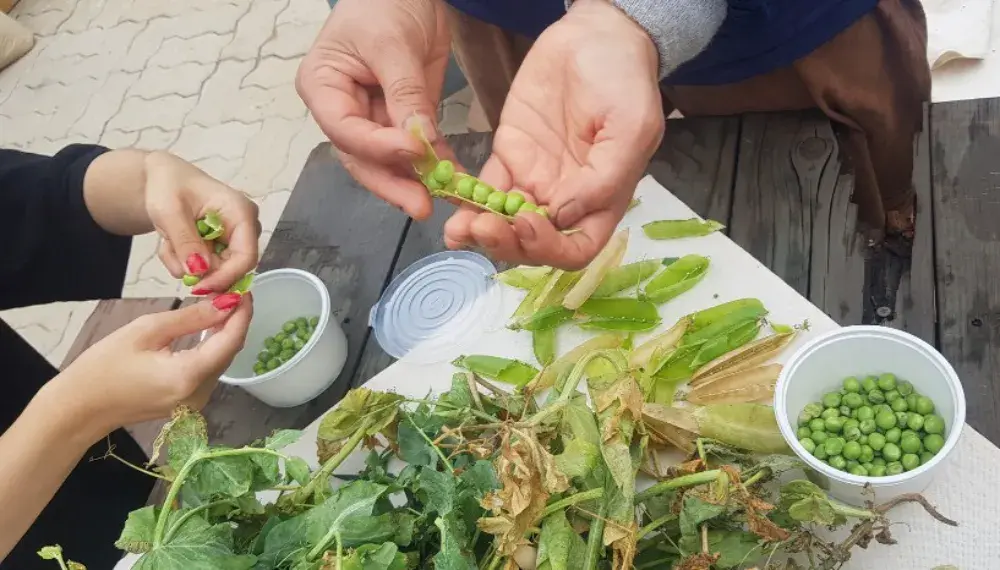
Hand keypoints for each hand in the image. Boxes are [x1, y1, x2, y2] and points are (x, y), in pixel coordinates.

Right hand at [49, 294, 252, 432]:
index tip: (243, 288)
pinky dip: (213, 348)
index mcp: (189, 376)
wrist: (80, 408)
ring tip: (221, 303)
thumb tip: (226, 303)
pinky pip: (210, 370)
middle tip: (231, 290)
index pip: (231, 340)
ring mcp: (196, 402)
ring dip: (225, 333)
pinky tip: (209, 328)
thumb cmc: (104, 366)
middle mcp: (200, 393)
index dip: (242, 313)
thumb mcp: (146, 331)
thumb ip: (191, 318)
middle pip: (230, 351)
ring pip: (222, 361)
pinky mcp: (189, 403)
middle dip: (235, 320)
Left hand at [143, 151, 260, 293]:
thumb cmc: (167, 186)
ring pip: (217, 271)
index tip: (198, 287)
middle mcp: (245, 228)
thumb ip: (185, 241)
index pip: (246, 256)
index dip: (226, 277)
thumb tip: (201, 271)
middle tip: (172, 256)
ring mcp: (235, 239)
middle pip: (234, 267)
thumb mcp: (169, 212)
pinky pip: (208, 268)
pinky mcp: (223, 247)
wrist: (161, 180)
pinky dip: (186, 264)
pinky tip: (174, 245)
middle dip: (201, 270)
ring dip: (188, 265)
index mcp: (241, 213)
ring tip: (168, 243)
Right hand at [296, 0, 452, 219]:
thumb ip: (404, 93)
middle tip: (421, 205)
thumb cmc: (384, 2)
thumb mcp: (392, 44)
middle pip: (363, 158)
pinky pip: (418, 150)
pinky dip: (437, 166)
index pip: (345, 130)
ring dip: (417, 182)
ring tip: (443, 199)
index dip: (377, 147)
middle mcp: (343, 110)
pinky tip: (455, 183)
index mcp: (323, 88)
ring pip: (390, 163)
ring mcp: (374, 119)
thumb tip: (419, 141)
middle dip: (393, 183)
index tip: (413, 152)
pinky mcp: (404, 120)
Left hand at [443, 0, 663, 268]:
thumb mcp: (631, 127)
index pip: (576, 248)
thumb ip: (603, 179)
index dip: (549, 248)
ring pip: (503, 222)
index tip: (526, 225)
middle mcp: (566, 199)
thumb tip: (563, 215)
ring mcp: (535, 179)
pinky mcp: (510, 156)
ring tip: (457, 229)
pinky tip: (451, 206)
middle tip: (481, 227)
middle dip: (506, 243)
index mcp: (601, 200)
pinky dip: (466, 202)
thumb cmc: (625, 80)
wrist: (595, 34)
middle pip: (533, 242)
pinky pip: (484, 189)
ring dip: (480, 232)